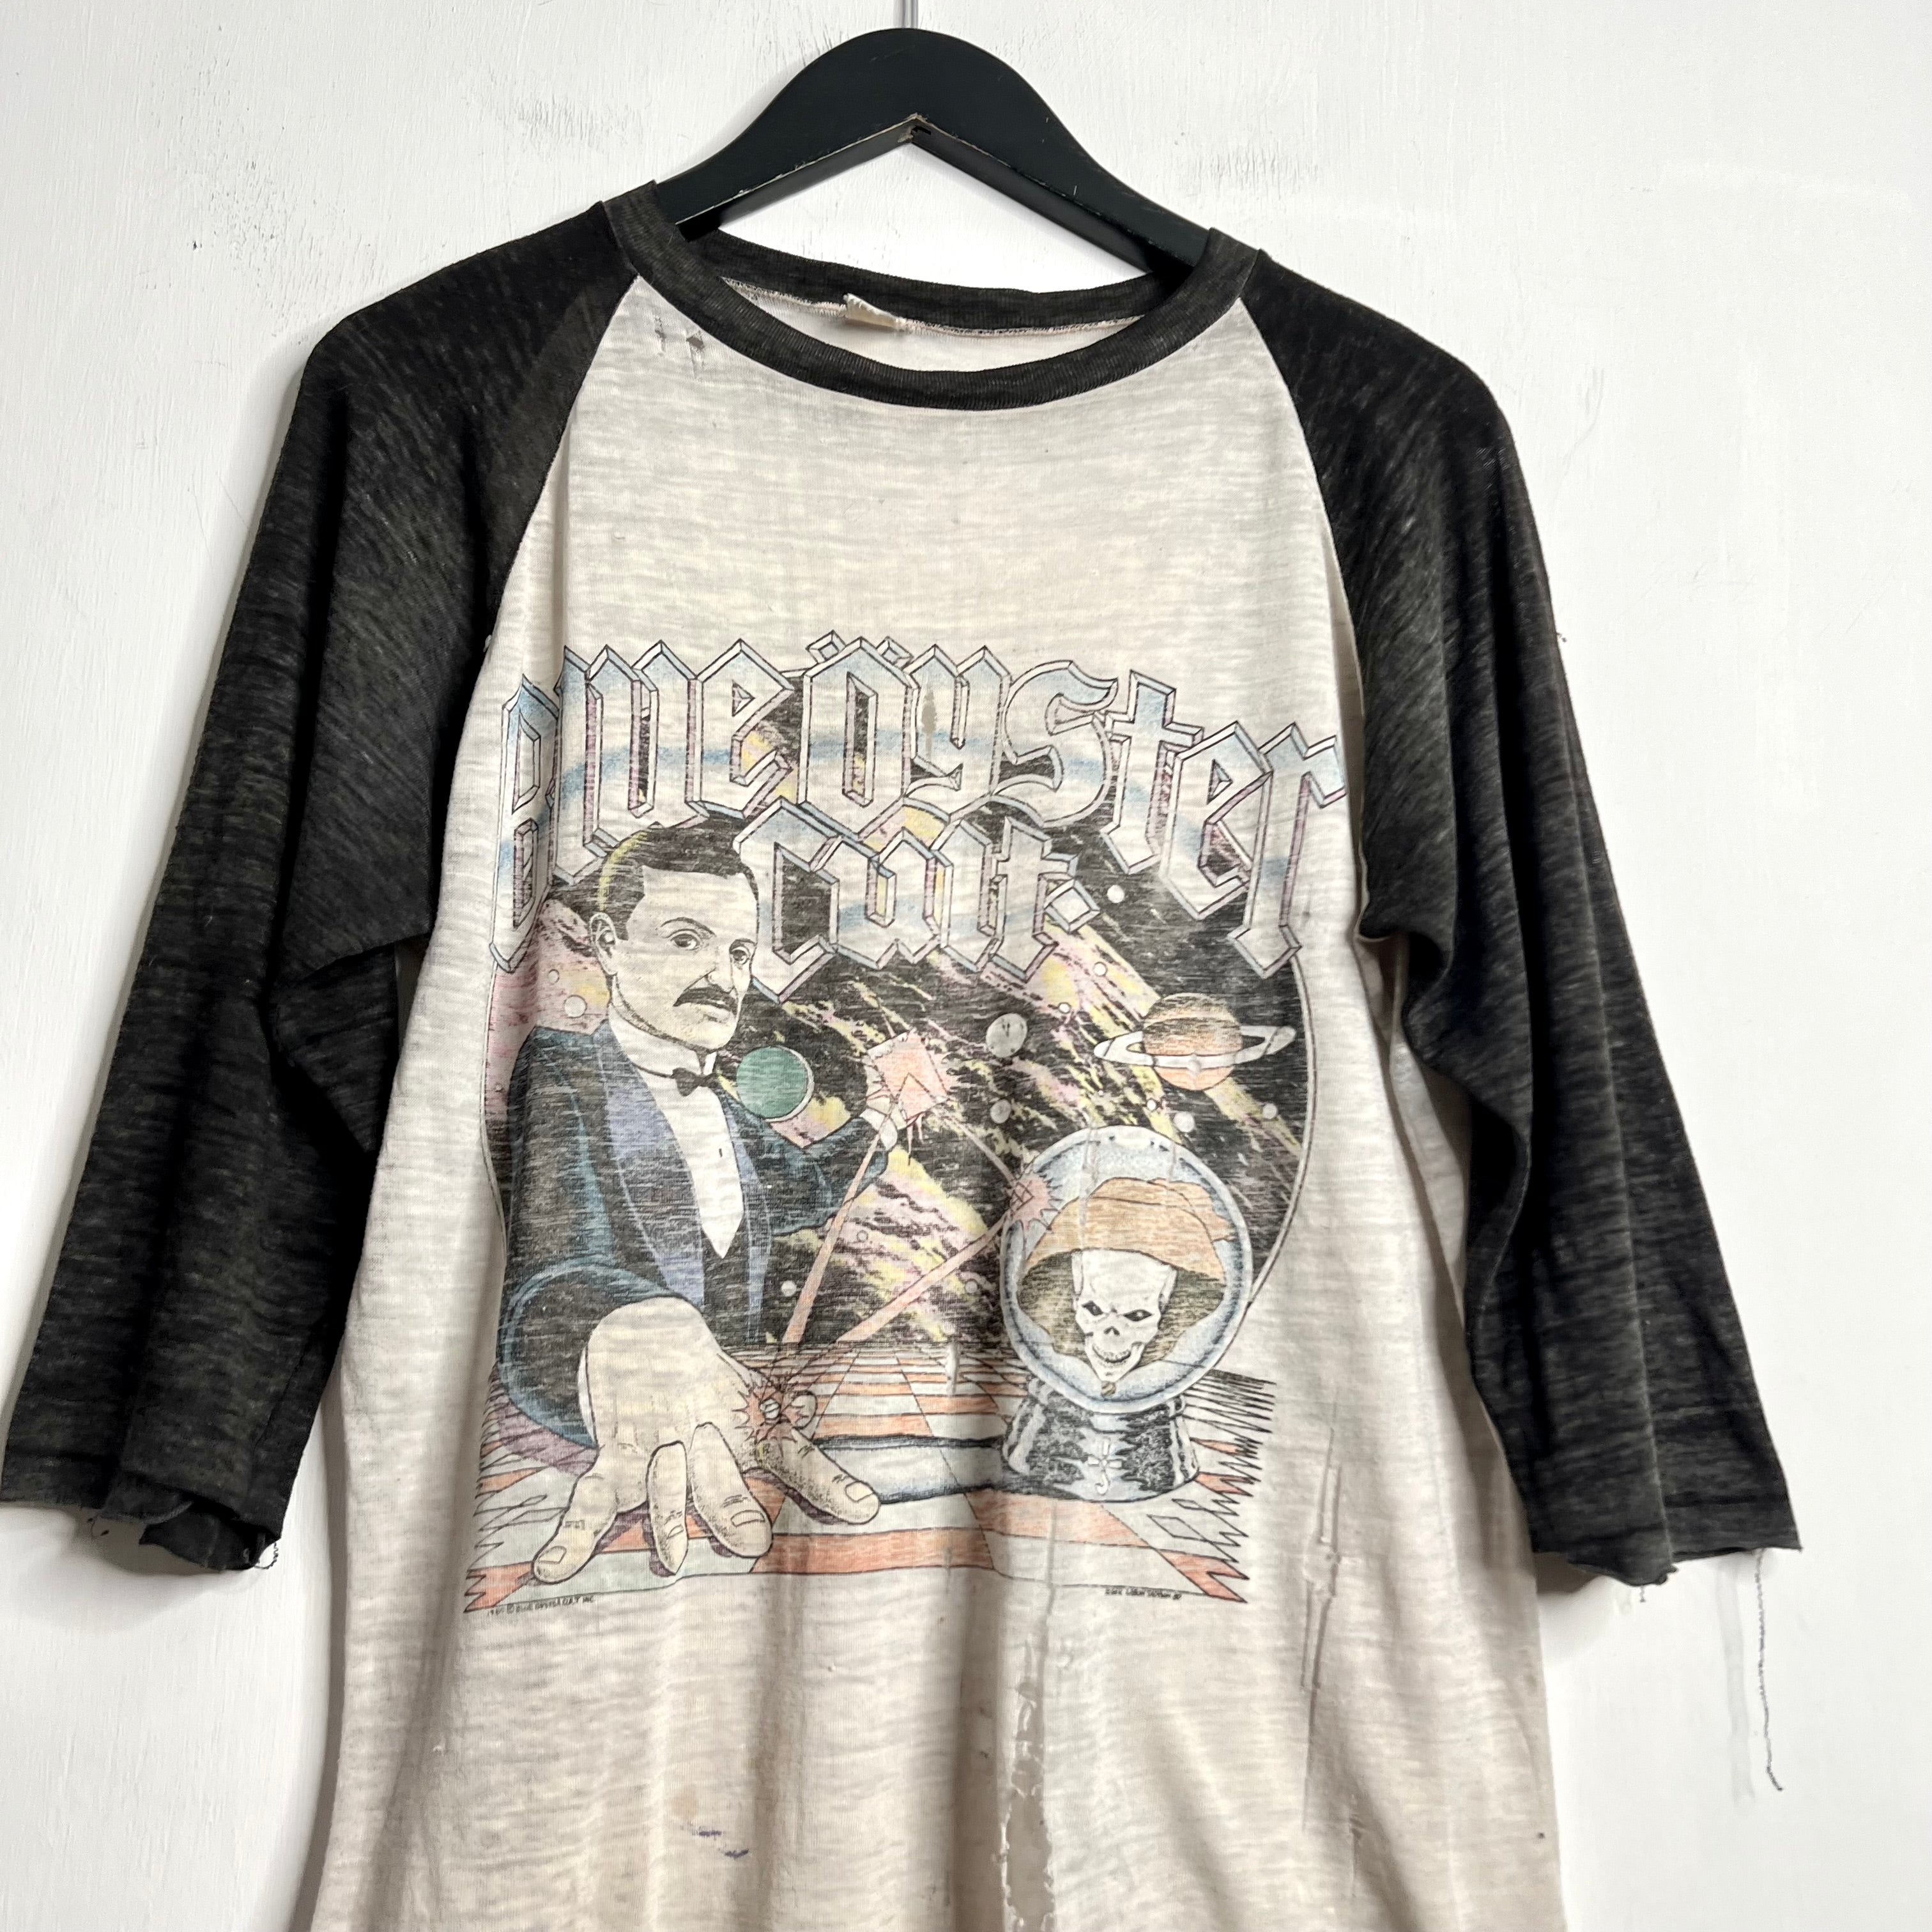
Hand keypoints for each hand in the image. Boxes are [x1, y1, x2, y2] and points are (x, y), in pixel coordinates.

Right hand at [530, 1298, 877, 1584]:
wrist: (644, 1324)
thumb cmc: (714, 1385)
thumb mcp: (759, 1408)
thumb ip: (797, 1460)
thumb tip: (868, 1510)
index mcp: (747, 1424)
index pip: (796, 1455)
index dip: (829, 1483)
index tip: (863, 1510)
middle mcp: (705, 1431)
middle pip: (720, 1474)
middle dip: (733, 1507)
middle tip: (753, 1540)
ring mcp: (656, 1439)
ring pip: (661, 1482)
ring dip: (666, 1518)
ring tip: (670, 1557)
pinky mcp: (615, 1451)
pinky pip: (592, 1495)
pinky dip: (571, 1535)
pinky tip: (551, 1569)